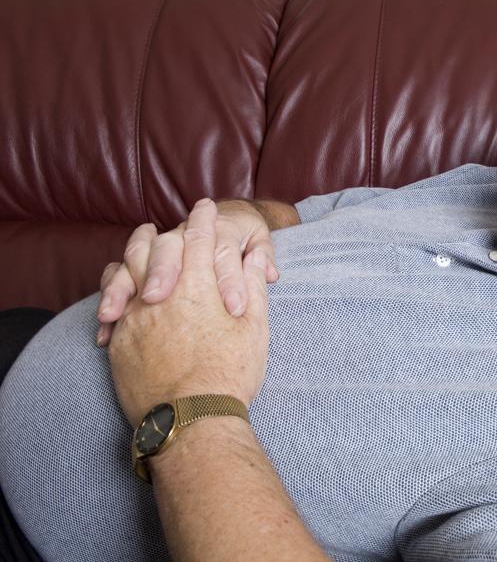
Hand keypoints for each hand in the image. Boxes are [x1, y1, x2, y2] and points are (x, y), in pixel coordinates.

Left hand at [107, 199, 270, 424]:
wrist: (192, 418)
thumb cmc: (231, 373)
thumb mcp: (255, 327)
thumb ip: (251, 285)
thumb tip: (253, 257)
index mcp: (199, 285)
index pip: (201, 238)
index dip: (205, 219)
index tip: (206, 207)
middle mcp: (162, 293)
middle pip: (154, 247)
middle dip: (163, 232)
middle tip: (166, 225)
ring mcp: (136, 316)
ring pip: (126, 271)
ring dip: (133, 254)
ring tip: (137, 247)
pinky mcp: (121, 341)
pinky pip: (113, 306)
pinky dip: (118, 291)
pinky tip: (123, 294)